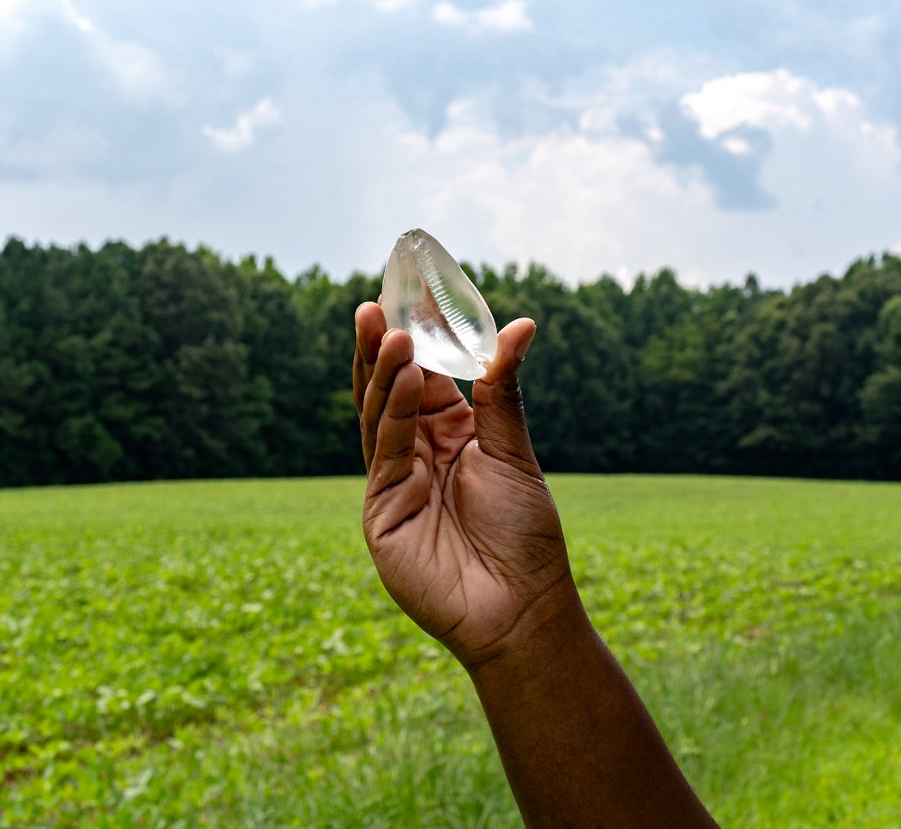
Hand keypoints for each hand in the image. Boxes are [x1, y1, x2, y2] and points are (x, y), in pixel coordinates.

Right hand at [352, 302, 580, 668]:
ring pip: (379, 415)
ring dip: (384, 374)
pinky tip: (403, 378)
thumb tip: (521, 325)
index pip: (423, 376)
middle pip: (389, 390)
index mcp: (450, 435)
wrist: (521, 607)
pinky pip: (385, 452)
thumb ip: (504, 392)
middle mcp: (417, 453)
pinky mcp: (382, 510)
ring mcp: (395, 481)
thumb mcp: (513, 454)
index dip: (414, 338)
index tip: (407, 293)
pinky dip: (392, 413)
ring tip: (394, 334)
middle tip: (376, 304)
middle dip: (381, 348)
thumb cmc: (525, 535)